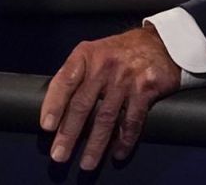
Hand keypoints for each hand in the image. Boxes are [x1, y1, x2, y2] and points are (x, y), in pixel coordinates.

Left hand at [40, 26, 180, 169]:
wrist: (159, 43)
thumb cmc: (120, 53)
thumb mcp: (94, 53)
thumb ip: (76, 75)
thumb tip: (55, 109)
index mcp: (87, 55)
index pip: (65, 81)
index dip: (54, 104)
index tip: (47, 126)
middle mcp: (105, 65)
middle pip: (82, 104)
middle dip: (69, 133)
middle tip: (59, 154)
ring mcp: (126, 78)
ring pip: (106, 117)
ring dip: (96, 144)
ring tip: (87, 162)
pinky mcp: (146, 89)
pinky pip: (132, 120)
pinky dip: (124, 140)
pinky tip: (117, 153)